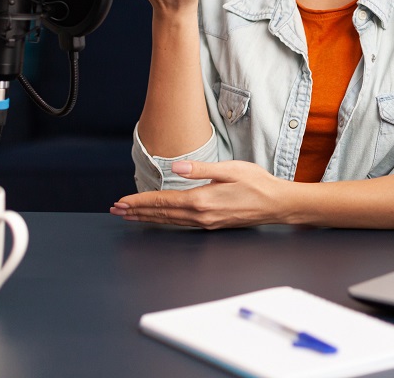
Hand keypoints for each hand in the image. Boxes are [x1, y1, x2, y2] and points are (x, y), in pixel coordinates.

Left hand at [109, 161, 292, 228]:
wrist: (277, 204)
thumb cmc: (257, 184)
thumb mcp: (231, 169)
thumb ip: (202, 169)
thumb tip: (177, 168)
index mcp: (202, 200)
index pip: (163, 202)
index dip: (139, 202)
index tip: (121, 202)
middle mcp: (200, 216)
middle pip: (161, 215)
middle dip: (136, 212)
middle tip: (116, 211)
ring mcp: (206, 223)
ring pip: (169, 222)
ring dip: (147, 218)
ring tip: (130, 216)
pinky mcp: (211, 224)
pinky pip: (180, 224)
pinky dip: (164, 221)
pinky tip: (159, 219)